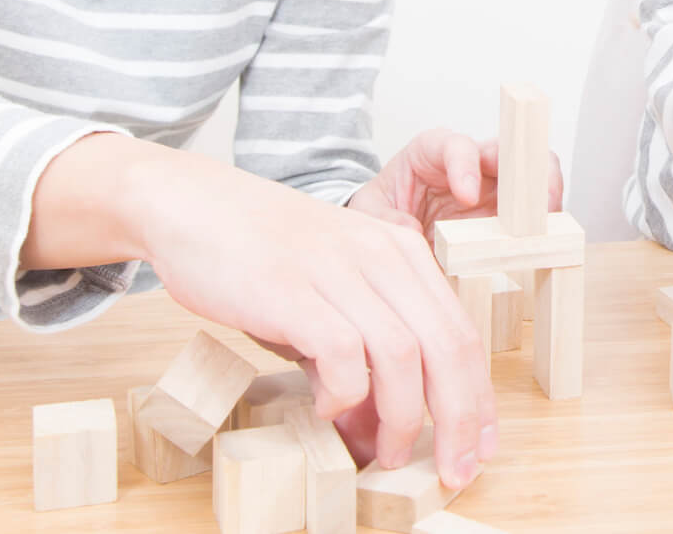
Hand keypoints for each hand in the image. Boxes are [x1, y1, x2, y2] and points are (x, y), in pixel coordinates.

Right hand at [128, 147, 495, 484]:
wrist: (192, 204)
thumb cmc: (259, 257)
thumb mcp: (328, 298)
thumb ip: (358, 360)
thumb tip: (375, 435)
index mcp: (402, 253)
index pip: (462, 332)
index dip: (479, 396)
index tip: (480, 445)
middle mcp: (382, 255)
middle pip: (448, 346)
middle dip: (459, 417)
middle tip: (452, 468)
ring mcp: (339, 269)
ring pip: (404, 354)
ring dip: (402, 417)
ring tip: (384, 454)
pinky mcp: (292, 288)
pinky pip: (342, 352)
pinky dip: (343, 393)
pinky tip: (326, 407)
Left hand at [348, 128, 565, 236]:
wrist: (394, 224)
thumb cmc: (384, 206)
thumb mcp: (368, 210)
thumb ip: (382, 218)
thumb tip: (409, 230)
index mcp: (433, 151)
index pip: (456, 145)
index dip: (465, 165)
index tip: (466, 195)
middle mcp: (472, 162)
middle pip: (509, 147)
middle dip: (524, 167)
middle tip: (528, 202)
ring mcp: (495, 186)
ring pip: (535, 171)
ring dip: (544, 193)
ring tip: (545, 224)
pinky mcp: (510, 212)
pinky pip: (537, 209)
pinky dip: (545, 223)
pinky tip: (544, 242)